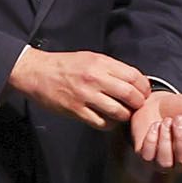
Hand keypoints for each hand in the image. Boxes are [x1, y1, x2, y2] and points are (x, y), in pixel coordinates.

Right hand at [9, 46, 151, 127]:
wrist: (37, 72)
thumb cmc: (65, 65)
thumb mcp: (90, 57)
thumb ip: (111, 68)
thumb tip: (133, 81)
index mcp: (100, 63)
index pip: (134, 76)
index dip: (144, 87)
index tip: (144, 92)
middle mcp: (95, 78)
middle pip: (130, 94)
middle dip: (139, 103)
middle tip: (137, 106)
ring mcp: (85, 96)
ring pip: (118, 111)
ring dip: (125, 116)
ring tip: (124, 114)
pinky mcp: (76, 110)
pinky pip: (101, 122)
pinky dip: (109, 124)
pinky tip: (108, 120)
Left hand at [129, 91, 181, 168]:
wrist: (157, 103)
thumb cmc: (180, 109)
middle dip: (181, 137)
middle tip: (178, 118)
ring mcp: (163, 162)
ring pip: (164, 163)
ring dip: (165, 139)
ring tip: (166, 121)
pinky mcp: (147, 158)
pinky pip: (148, 156)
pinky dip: (151, 139)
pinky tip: (155, 126)